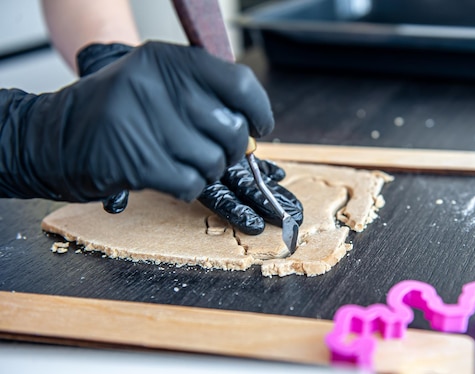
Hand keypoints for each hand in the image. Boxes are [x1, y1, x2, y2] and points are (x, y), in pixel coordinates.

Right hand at [75, 43, 302, 234]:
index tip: (258, 127)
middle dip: (231, 150)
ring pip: (213, 161)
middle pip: (231, 128)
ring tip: (184, 163)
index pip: (240, 83)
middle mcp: (155, 84)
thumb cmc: (120, 112)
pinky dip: (188, 187)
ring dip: (207, 171)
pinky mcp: (135, 161)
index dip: (259, 111)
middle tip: (214, 153)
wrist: (55, 135)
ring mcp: (142, 122)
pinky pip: (191, 183)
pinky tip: (169, 176)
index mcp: (167, 59)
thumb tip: (250, 131)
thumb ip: (203, 96)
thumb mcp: (157, 84)